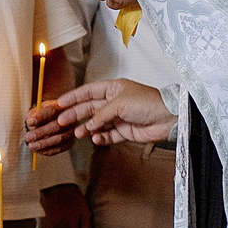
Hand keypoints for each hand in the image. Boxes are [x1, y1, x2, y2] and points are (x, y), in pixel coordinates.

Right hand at [38, 78, 175, 147]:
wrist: (167, 118)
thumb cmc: (148, 103)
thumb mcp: (119, 103)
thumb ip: (101, 114)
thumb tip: (88, 124)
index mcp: (113, 88)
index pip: (88, 91)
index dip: (73, 97)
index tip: (59, 103)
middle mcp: (115, 102)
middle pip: (90, 108)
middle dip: (75, 114)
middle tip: (62, 121)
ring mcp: (119, 117)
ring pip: (97, 123)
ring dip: (87, 128)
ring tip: (78, 133)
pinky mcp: (124, 131)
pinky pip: (108, 135)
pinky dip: (101, 137)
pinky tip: (95, 138)